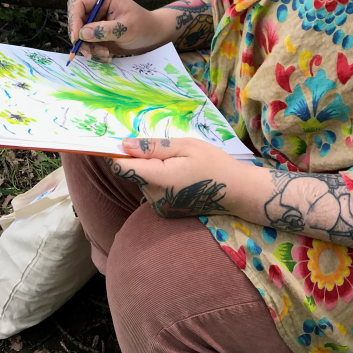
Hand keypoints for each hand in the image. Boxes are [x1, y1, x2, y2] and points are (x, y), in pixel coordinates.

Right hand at [66, 0, 168, 59]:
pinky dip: (92, 53)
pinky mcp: (96, 36)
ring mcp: (95, 23)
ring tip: (105, 54)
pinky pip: (86, 45)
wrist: (152, 37)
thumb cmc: (144, 26)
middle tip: (88, 51)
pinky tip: (106, 56)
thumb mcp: (127, 28)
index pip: (78, 3)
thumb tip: (82, 33)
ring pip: (79, 35)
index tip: (77, 37)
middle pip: (74, 20)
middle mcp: (96, 9)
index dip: (73, 19)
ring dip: (87, 48)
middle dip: (79, 38)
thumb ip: (105, 30)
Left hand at [103, 137, 245, 217]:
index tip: (118, 140)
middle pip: (133, 173)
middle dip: (141, 159)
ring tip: (178, 164)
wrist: (236, 192)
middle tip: (167, 151)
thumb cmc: (214, 163)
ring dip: (151, 170)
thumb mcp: (186, 146)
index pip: (122, 167)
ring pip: (142, 181)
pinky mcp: (163, 212)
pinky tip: (179, 177)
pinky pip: (151, 190)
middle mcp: (154, 197)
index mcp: (159, 178)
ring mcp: (159, 208)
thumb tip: (124, 144)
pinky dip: (158, 180)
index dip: (116, 152)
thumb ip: (153, 147)